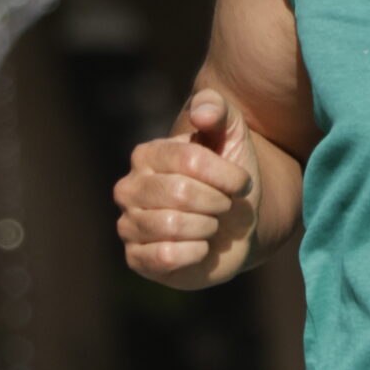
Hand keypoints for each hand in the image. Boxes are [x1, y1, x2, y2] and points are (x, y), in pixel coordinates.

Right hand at [114, 89, 259, 288]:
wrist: (236, 228)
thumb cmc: (229, 180)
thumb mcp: (232, 137)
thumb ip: (218, 110)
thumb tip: (201, 112)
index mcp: (148, 154)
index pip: (190, 160)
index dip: (226, 175)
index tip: (241, 183)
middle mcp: (129, 188)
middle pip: (181, 193)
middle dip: (217, 203)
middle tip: (223, 206)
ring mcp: (129, 224)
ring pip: (173, 225)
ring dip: (207, 228)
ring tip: (211, 225)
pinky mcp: (136, 259)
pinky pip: (165, 256)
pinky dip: (195, 253)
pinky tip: (200, 247)